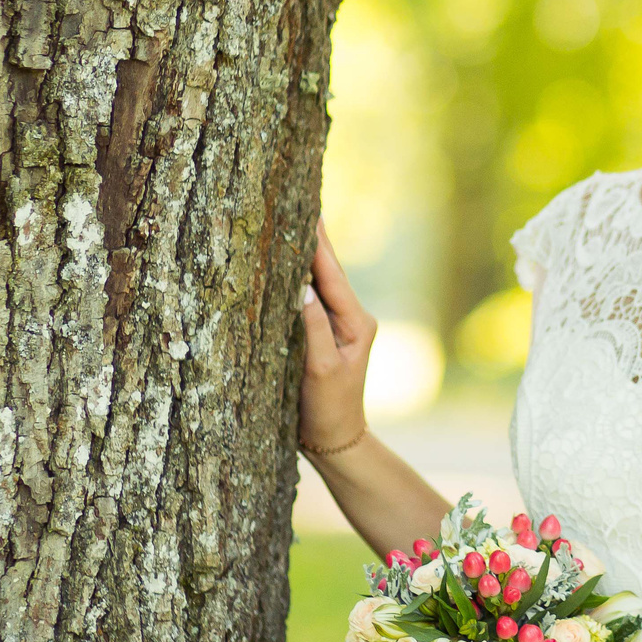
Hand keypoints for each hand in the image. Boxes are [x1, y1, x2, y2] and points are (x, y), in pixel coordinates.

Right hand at [298, 221, 374, 456]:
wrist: (334, 441)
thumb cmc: (327, 409)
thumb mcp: (320, 370)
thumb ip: (312, 328)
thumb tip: (301, 289)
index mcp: (357, 322)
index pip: (332, 274)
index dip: (318, 242)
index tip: (308, 208)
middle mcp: (351, 318)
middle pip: (327, 272)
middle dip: (311, 239)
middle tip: (296, 200)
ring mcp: (338, 326)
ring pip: (318, 284)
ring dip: (303, 256)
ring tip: (289, 222)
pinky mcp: (324, 335)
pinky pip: (310, 301)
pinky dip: (297, 280)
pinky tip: (285, 265)